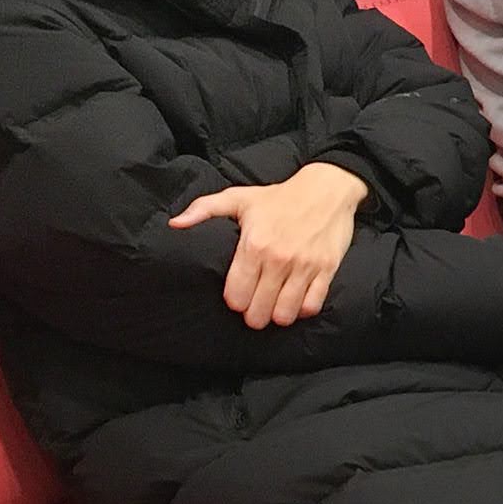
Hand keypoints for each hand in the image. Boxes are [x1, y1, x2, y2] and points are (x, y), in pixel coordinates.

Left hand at [169, 163, 368, 328]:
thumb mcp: (239, 198)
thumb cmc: (279, 196)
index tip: (238, 297)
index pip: (236, 295)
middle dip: (253, 315)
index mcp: (254, 244)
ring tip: (274, 308)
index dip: (234, 301)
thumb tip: (175, 224)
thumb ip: (204, 209)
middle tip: (254, 308)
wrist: (327, 188)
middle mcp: (278, 258)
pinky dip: (302, 309)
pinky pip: (312, 305)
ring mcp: (304, 265)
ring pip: (285, 314)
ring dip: (277, 316)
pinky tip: (296, 301)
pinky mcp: (326, 269)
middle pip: (258, 311)